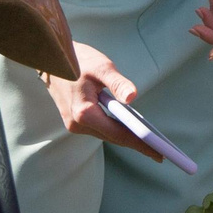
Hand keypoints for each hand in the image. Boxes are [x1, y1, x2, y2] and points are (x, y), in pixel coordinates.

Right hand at [42, 40, 163, 162]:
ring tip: (149, 142)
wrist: (52, 58)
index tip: (158, 153)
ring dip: (126, 137)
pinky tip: (130, 129)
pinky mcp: (74, 120)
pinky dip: (115, 129)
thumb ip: (118, 84)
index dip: (139, 144)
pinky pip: (99, 128)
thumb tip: (133, 97)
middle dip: (136, 144)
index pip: (118, 134)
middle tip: (160, 152)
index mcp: (84, 113)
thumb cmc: (79, 61)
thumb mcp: (102, 67)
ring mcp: (74, 124)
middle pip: (112, 137)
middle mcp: (77, 124)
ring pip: (106, 134)